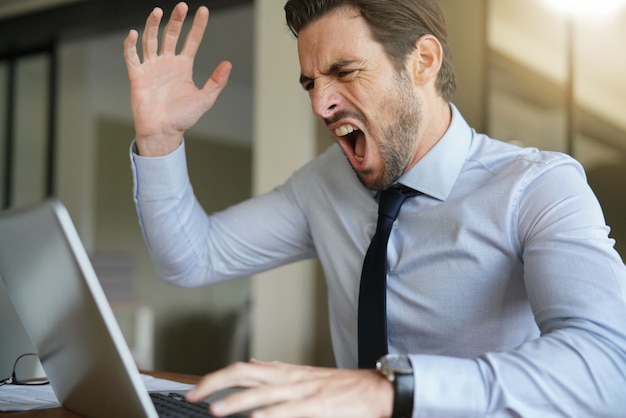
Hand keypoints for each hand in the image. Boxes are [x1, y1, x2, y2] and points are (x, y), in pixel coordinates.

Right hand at [123, 2, 231, 155]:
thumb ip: (216, 81)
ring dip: (153, 25)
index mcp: (183, 67)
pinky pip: (132, 56)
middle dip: (176, 20)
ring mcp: (151, 67)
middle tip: (182, 6)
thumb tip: (228, 64)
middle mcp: (167, 63)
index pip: (192, 41)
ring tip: (158, 11)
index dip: (198, 26)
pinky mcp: (137, 75)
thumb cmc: (183, 118)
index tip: (204, 11)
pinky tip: (134, 33)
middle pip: (171, 35)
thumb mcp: (205, 99)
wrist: (163, 132)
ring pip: (151, 40)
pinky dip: (131, 44)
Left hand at [185, 359, 393, 417]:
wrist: (373, 389)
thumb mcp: (303, 374)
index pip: (242, 370)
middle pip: (245, 376)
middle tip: (192, 396)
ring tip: (215, 410)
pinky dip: (272, 415)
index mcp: (284, 372)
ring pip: (264, 393)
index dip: (216, 377)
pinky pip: (291, 411)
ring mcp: (303, 393)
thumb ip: (276, 371)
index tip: (195, 389)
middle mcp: (289, 379)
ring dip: (237, 402)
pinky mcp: (318, 407)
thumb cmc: (339, 386)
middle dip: (216, 384)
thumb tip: (253, 365)